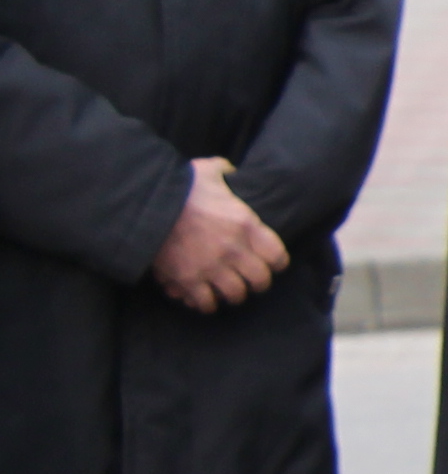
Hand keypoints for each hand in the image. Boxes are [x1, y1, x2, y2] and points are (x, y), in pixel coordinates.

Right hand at [149, 160, 288, 312]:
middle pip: (260, 280)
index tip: (271, 263)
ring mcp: (210, 267)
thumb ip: (224, 171)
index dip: (276, 262)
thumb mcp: (207, 170)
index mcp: (246, 224)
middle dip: (257, 282)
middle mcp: (234, 250)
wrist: (144, 205)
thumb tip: (231, 170)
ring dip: (233, 294)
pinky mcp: (186, 279)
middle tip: (250, 280)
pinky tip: (204, 298)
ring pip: (235, 295)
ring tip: (228, 290)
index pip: (278, 256)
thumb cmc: (178, 186)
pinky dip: (206, 303)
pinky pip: (205, 302)